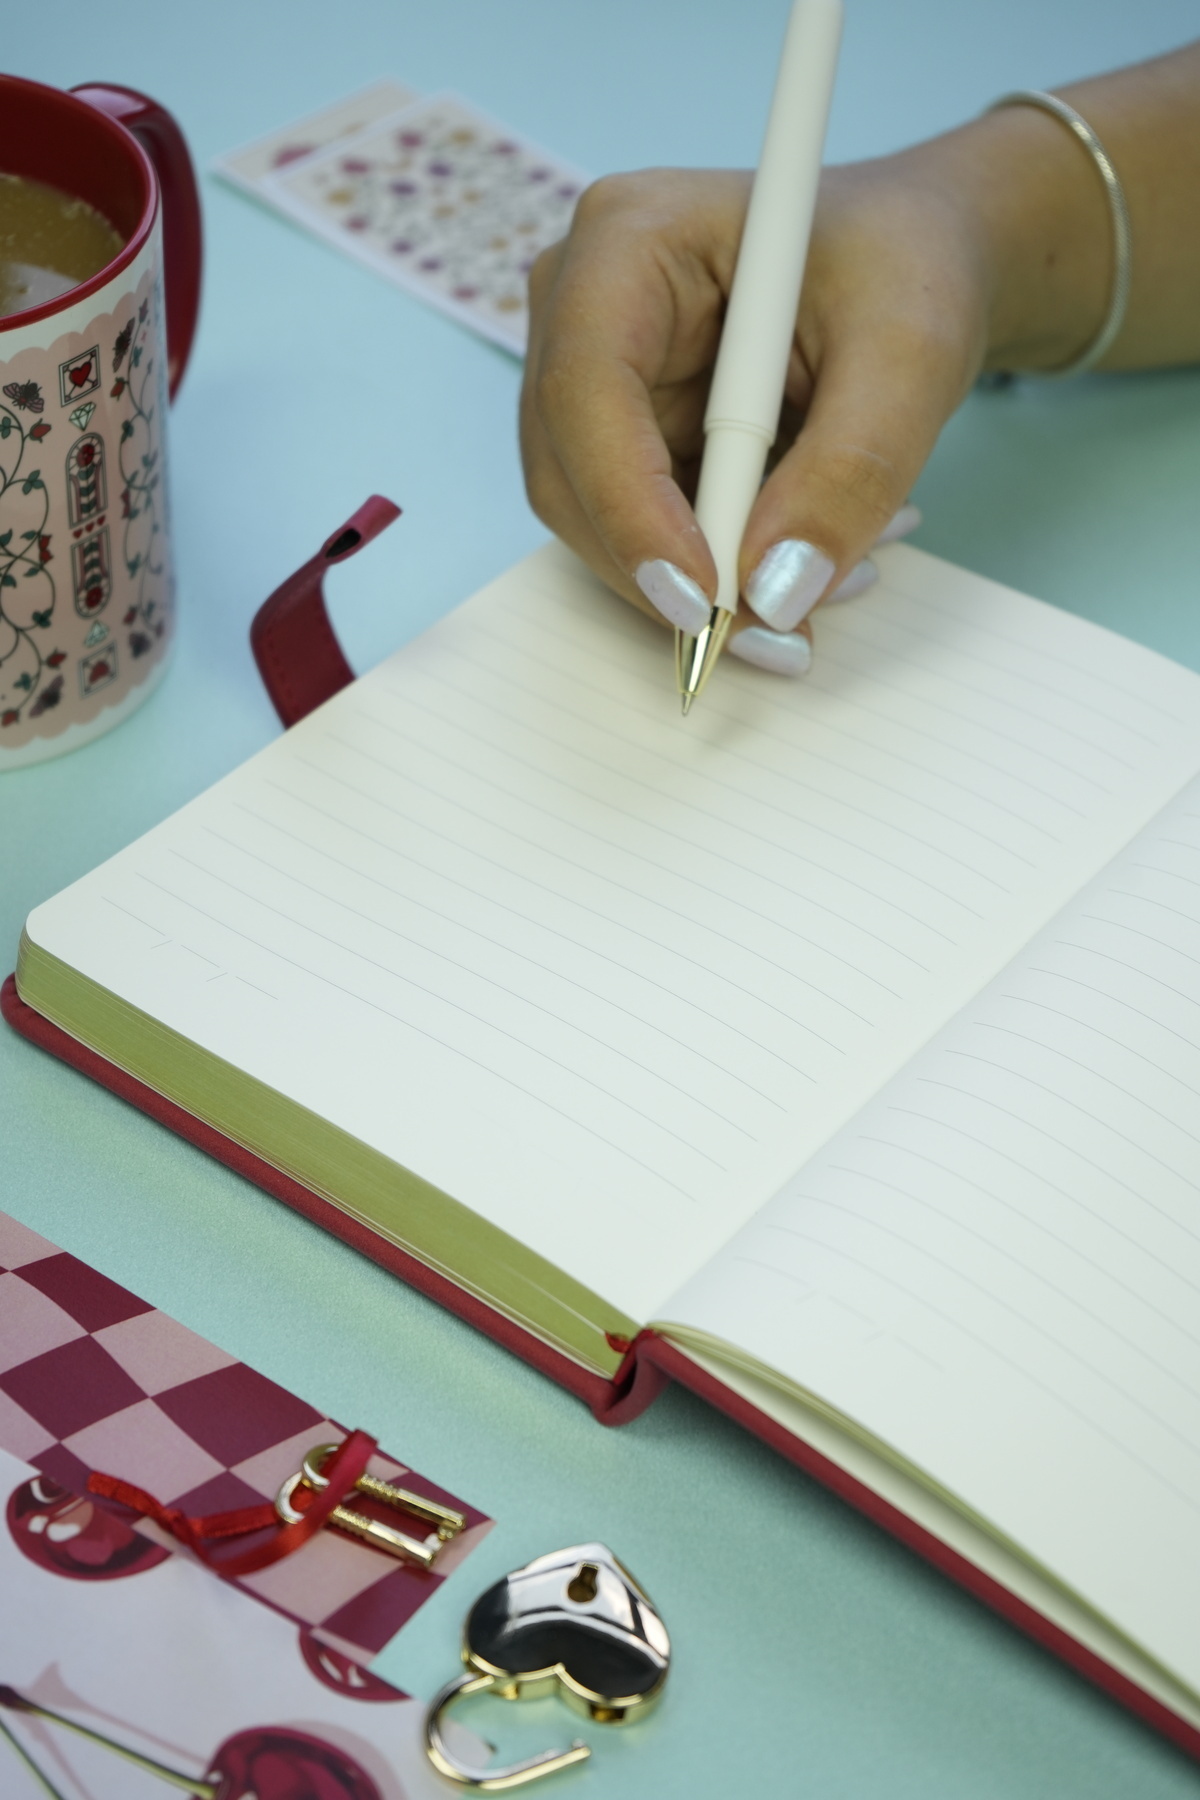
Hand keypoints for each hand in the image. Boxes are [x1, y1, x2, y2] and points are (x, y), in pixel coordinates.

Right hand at [520, 158, 988, 673]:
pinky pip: (637, 535)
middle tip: (779, 634)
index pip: (586, 389)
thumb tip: (775, 598)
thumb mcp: (913, 355)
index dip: (631, 506)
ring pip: (597, 522)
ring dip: (702, 581)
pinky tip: (803, 561)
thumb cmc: (907, 265)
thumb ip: (850, 472)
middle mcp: (581, 305)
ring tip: (831, 581)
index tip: (704, 598)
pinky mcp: (617, 439)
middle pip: (570, 473)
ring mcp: (590, 379)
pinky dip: (717, 572)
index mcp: (630, 236)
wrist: (912, 264)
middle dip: (666, 572)